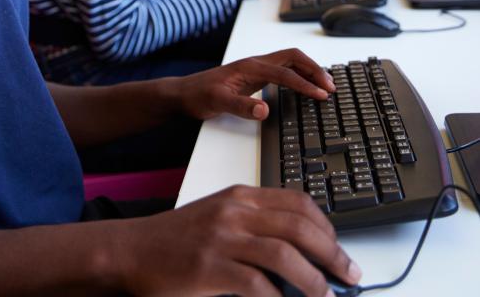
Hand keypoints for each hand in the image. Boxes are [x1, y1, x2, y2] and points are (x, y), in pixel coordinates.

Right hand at [113, 186, 361, 295]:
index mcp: (240, 196)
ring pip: (284, 254)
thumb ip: (255, 223)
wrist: (133, 249)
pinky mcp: (210, 267)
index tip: (340, 248)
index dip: (326, 226)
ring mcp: (222, 237)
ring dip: (314, 280)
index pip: (297, 201)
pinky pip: (257, 284)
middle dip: (332, 252)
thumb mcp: (219, 216)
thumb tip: (300, 247)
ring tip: (328, 296)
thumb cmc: (177, 237)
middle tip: (350, 273)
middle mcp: (235, 211)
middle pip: (298, 226)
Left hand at [174, 47, 335, 121]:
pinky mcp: (255, 76)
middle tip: (331, 87)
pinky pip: (284, 69)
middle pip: (293, 58)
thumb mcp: (217, 102)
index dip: (305, 84)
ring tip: (325, 86)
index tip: (322, 96)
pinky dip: (300, 74)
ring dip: (309, 70)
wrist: (183, 94)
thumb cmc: (198, 96)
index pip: (285, 73)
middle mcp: (255, 63)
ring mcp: (255, 69)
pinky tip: (305, 86)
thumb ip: (241, 106)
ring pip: (290, 61)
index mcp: (250, 67)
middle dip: (314, 70)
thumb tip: (265, 110)